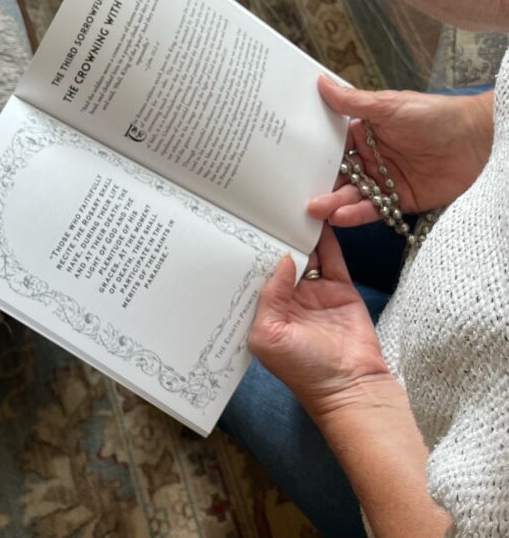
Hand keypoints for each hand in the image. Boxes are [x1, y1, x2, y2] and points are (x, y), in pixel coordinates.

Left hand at [248, 226, 390, 415]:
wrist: (351, 383)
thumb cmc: (304, 370)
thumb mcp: (268, 336)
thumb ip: (269, 296)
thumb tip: (281, 261)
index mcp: (268, 313)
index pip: (257, 278)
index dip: (252, 257)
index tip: (245, 231)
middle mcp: (290, 301)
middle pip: (281, 263)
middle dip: (275, 241)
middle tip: (266, 212)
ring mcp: (315, 293)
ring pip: (306, 257)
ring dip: (300, 237)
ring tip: (291, 211)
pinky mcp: (340, 288)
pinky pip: (332, 259)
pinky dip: (327, 241)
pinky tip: (320, 222)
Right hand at [308, 77, 492, 226]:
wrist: (477, 141)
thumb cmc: (434, 116)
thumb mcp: (389, 106)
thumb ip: (353, 102)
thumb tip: (321, 83)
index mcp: (365, 135)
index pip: (332, 148)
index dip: (312, 157)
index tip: (291, 163)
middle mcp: (371, 159)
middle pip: (338, 176)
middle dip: (320, 185)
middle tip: (300, 195)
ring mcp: (384, 182)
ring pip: (352, 195)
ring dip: (334, 203)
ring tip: (317, 209)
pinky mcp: (399, 201)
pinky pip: (373, 211)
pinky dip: (356, 215)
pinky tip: (341, 216)